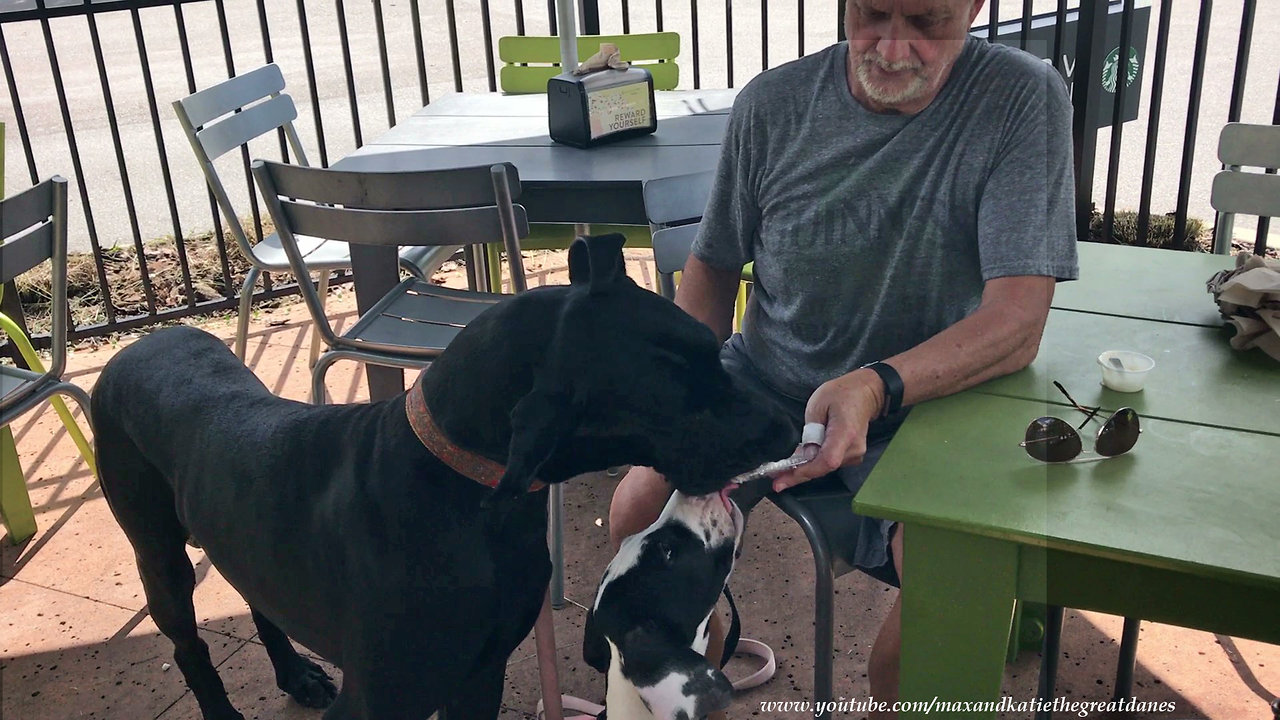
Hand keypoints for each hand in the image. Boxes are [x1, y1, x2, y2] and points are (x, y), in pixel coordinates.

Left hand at [770, 368, 883, 491]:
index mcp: (845, 433)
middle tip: (776, 481)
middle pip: (824, 468)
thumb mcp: (817, 406)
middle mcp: (854, 448)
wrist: (864, 393)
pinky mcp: (853, 456)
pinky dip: (815, 464)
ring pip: (826, 468)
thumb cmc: (840, 394)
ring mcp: (856, 454)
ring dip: (805, 470)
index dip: (806, 471)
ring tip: (783, 472)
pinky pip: (830, 463)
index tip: (784, 477)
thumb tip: (803, 455)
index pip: (827, 461)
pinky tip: (800, 463)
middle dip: (799, 474)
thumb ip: (810, 432)